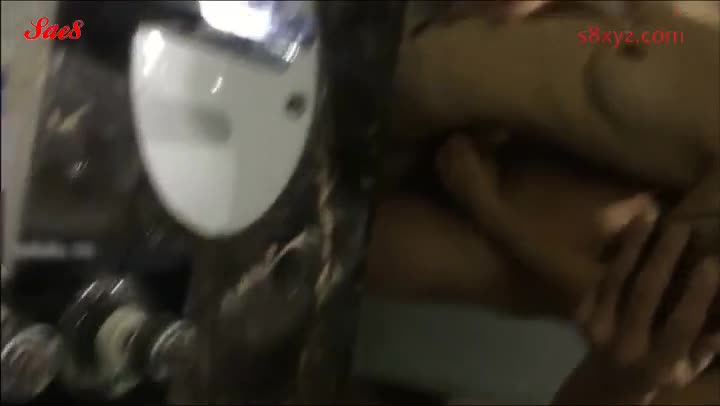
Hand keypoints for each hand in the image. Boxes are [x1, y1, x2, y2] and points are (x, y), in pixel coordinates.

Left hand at [576, 217, 719, 403]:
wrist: (604, 384)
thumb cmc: (661, 373)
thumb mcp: (689, 369)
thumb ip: (709, 343)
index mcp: (658, 364)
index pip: (680, 325)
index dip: (697, 294)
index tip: (713, 261)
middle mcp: (625, 346)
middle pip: (643, 294)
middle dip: (662, 257)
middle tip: (681, 226)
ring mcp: (597, 328)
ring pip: (616, 278)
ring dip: (634, 243)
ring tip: (651, 215)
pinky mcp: (581, 315)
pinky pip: (600, 277)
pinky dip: (616, 251)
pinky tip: (630, 228)